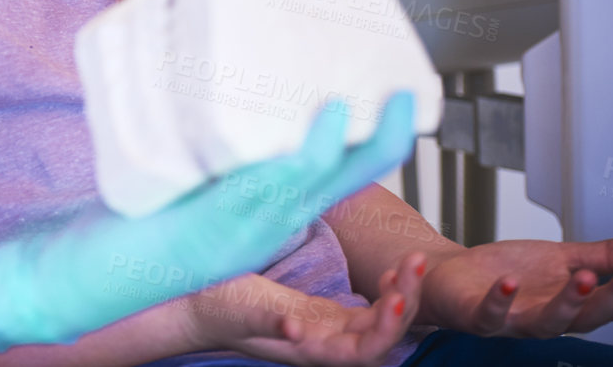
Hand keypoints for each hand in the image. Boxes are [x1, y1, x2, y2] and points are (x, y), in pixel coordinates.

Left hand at [0, 94, 418, 350]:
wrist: (74, 280)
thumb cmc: (121, 225)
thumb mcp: (182, 178)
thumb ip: (208, 144)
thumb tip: (214, 78)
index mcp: (260, 214)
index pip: (333, 178)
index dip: (371, 146)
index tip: (394, 103)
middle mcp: (259, 227)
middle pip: (339, 183)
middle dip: (381, 144)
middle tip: (407, 99)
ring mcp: (235, 232)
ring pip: (307, 187)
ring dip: (342, 148)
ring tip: (364, 103)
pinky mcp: (204, 232)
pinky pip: (259, 195)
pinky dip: (289, 164)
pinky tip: (309, 132)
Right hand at [188, 254, 425, 365]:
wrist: (197, 307)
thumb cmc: (216, 311)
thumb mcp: (240, 313)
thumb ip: (267, 322)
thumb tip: (295, 330)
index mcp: (309, 351)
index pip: (363, 350)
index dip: (386, 328)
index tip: (399, 297)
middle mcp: (325, 344)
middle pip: (380, 335)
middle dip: (405, 301)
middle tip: (415, 262)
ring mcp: (326, 330)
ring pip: (377, 320)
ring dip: (399, 294)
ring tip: (411, 261)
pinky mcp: (321, 313)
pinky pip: (363, 310)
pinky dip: (381, 291)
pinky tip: (388, 272)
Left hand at [417, 237, 612, 336]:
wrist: (448, 277)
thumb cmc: (505, 272)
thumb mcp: (559, 259)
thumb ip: (602, 257)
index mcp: (569, 305)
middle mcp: (546, 319)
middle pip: (588, 318)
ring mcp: (511, 321)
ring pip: (546, 323)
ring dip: (568, 302)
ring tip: (586, 278)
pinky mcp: (476, 316)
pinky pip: (489, 314)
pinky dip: (499, 300)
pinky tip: (510, 283)